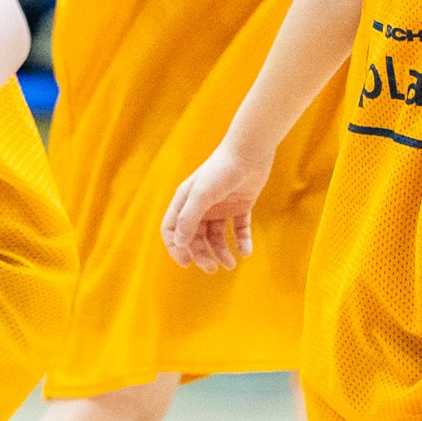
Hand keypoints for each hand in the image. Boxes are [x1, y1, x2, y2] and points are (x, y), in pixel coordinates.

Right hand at [161, 145, 271, 271]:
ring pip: (217, 236)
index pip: (172, 229)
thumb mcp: (201, 195)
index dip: (176, 247)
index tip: (186, 263)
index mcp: (185, 202)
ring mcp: (220, 207)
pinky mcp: (240, 205)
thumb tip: (179, 243)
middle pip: (195, 237)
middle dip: (202, 254)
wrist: (249, 151)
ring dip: (222, 251)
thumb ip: (189, 219)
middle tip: (212, 269)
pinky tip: (246, 251)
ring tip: (231, 264)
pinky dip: (242, 241)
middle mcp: (200, 206)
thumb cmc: (221, 170)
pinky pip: (239, 228)